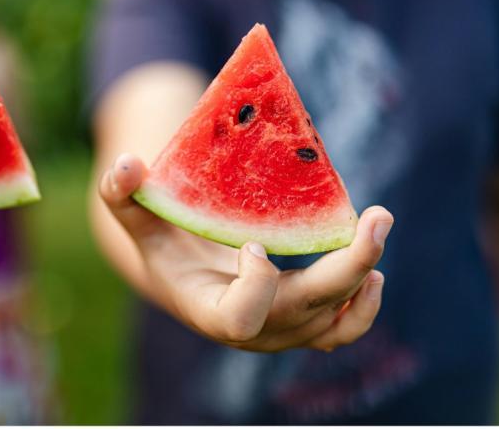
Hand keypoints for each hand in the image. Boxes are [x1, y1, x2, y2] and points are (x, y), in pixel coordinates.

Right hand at [100, 153, 392, 351]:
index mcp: (208, 310)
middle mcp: (252, 332)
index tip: (253, 243)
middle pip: (307, 313)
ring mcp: (282, 333)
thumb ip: (122, 195)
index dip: (255, 286)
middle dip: (347, 267)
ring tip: (376, 230)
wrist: (187, 278)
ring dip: (363, 280)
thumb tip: (126, 164)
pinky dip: (365, 305)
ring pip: (336, 322)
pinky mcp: (304, 325)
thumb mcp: (138, 220)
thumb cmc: (163, 244)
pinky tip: (374, 271)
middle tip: (377, 216)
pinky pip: (344, 329)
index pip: (240, 319)